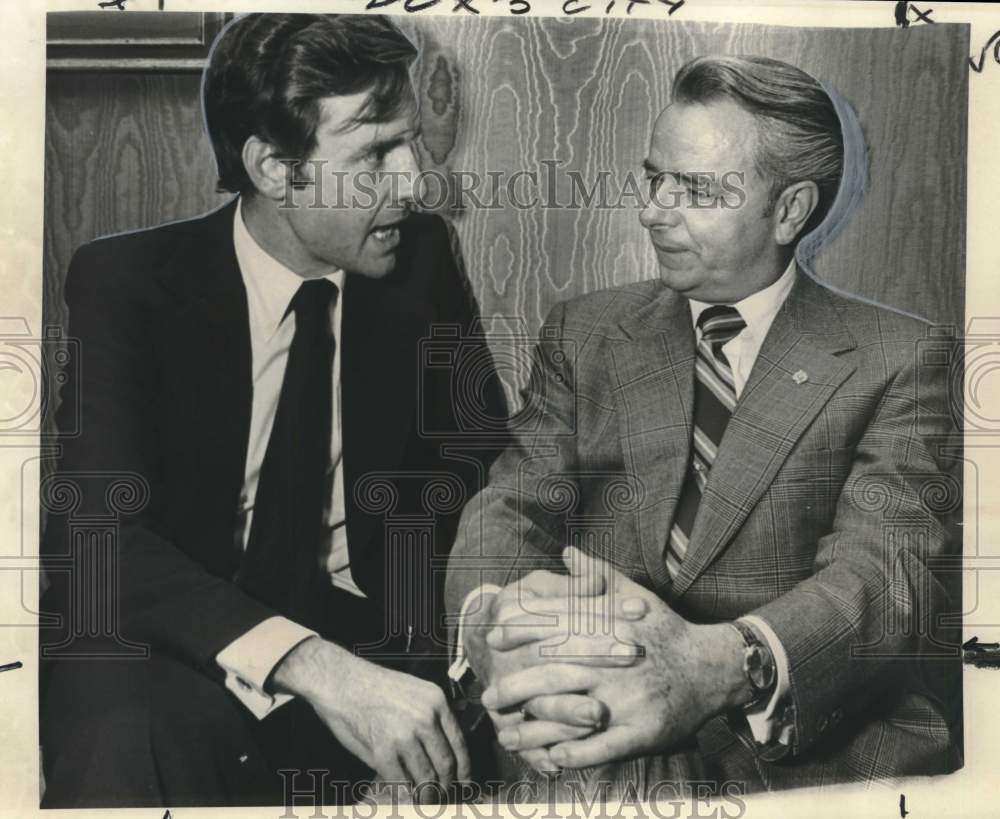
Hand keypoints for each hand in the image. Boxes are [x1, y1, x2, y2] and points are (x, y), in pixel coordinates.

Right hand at [272, 637, 468, 798]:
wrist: (340, 680)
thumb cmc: (374, 687)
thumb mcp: (414, 691)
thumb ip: (431, 718)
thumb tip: (442, 754)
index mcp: (437, 701)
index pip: (459, 743)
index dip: (464, 769)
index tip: (464, 782)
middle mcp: (426, 718)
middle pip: (446, 764)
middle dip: (446, 786)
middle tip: (443, 796)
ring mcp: (405, 735)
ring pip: (426, 778)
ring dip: (427, 795)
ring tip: (425, 800)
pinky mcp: (383, 751)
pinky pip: (401, 781)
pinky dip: (404, 793)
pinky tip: (405, 796)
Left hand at [483, 547, 748, 768]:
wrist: (712, 668)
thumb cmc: (665, 630)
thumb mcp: (635, 596)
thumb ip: (597, 575)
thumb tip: (566, 552)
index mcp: (613, 625)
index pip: (558, 625)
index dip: (521, 630)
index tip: (493, 636)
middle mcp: (618, 660)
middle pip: (556, 671)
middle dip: (517, 684)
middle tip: (488, 694)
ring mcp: (630, 698)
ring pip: (572, 711)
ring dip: (535, 726)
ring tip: (506, 733)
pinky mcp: (644, 730)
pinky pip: (603, 746)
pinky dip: (575, 752)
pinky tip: (550, 756)